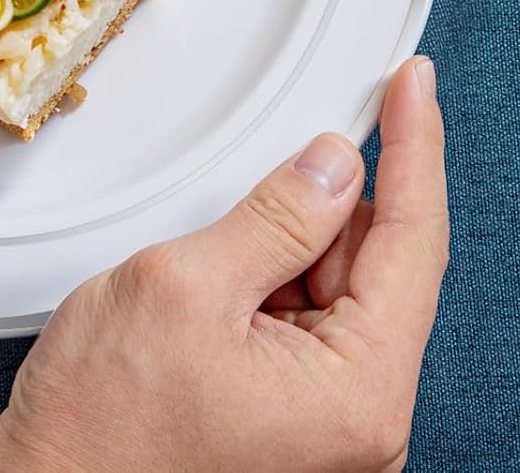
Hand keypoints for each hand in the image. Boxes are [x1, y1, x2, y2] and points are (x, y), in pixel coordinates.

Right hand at [0, 56, 447, 472]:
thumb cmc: (103, 431)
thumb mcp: (186, 286)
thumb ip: (276, 217)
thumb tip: (334, 167)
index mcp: (358, 395)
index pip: (413, 241)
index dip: (415, 148)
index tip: (415, 88)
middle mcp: (359, 422)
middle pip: (374, 264)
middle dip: (320, 211)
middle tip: (257, 189)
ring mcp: (327, 426)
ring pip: (336, 288)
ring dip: (283, 252)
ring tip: (208, 275)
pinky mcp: (294, 422)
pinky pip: (305, 322)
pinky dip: (266, 284)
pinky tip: (217, 292)